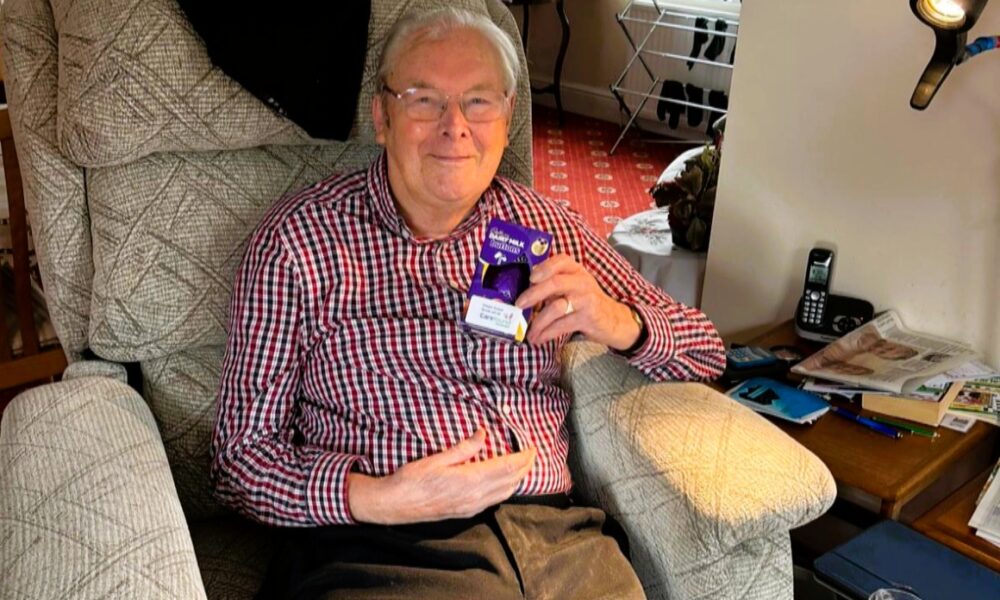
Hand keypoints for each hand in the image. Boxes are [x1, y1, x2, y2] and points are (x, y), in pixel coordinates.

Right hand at [347, 429, 535, 524]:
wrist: (395, 504)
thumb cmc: (412, 480)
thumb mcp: (437, 458)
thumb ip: (464, 448)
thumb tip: (483, 434)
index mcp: (471, 480)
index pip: (508, 468)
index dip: (524, 457)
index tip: (533, 447)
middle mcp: (476, 497)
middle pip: (511, 482)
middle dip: (525, 467)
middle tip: (532, 454)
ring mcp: (471, 507)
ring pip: (505, 493)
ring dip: (517, 479)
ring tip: (523, 466)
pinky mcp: (466, 512)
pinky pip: (494, 500)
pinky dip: (505, 489)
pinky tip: (503, 482)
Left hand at [515, 254, 639, 349]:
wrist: (614, 319)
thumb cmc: (586, 301)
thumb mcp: (574, 285)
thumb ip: (553, 283)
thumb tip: (526, 290)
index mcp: (576, 270)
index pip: (561, 261)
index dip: (544, 267)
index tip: (531, 277)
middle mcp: (582, 282)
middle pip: (555, 283)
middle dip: (534, 294)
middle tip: (519, 304)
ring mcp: (585, 300)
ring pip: (556, 308)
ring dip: (538, 322)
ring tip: (529, 332)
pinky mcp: (587, 318)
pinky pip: (562, 325)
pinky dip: (547, 333)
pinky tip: (539, 339)